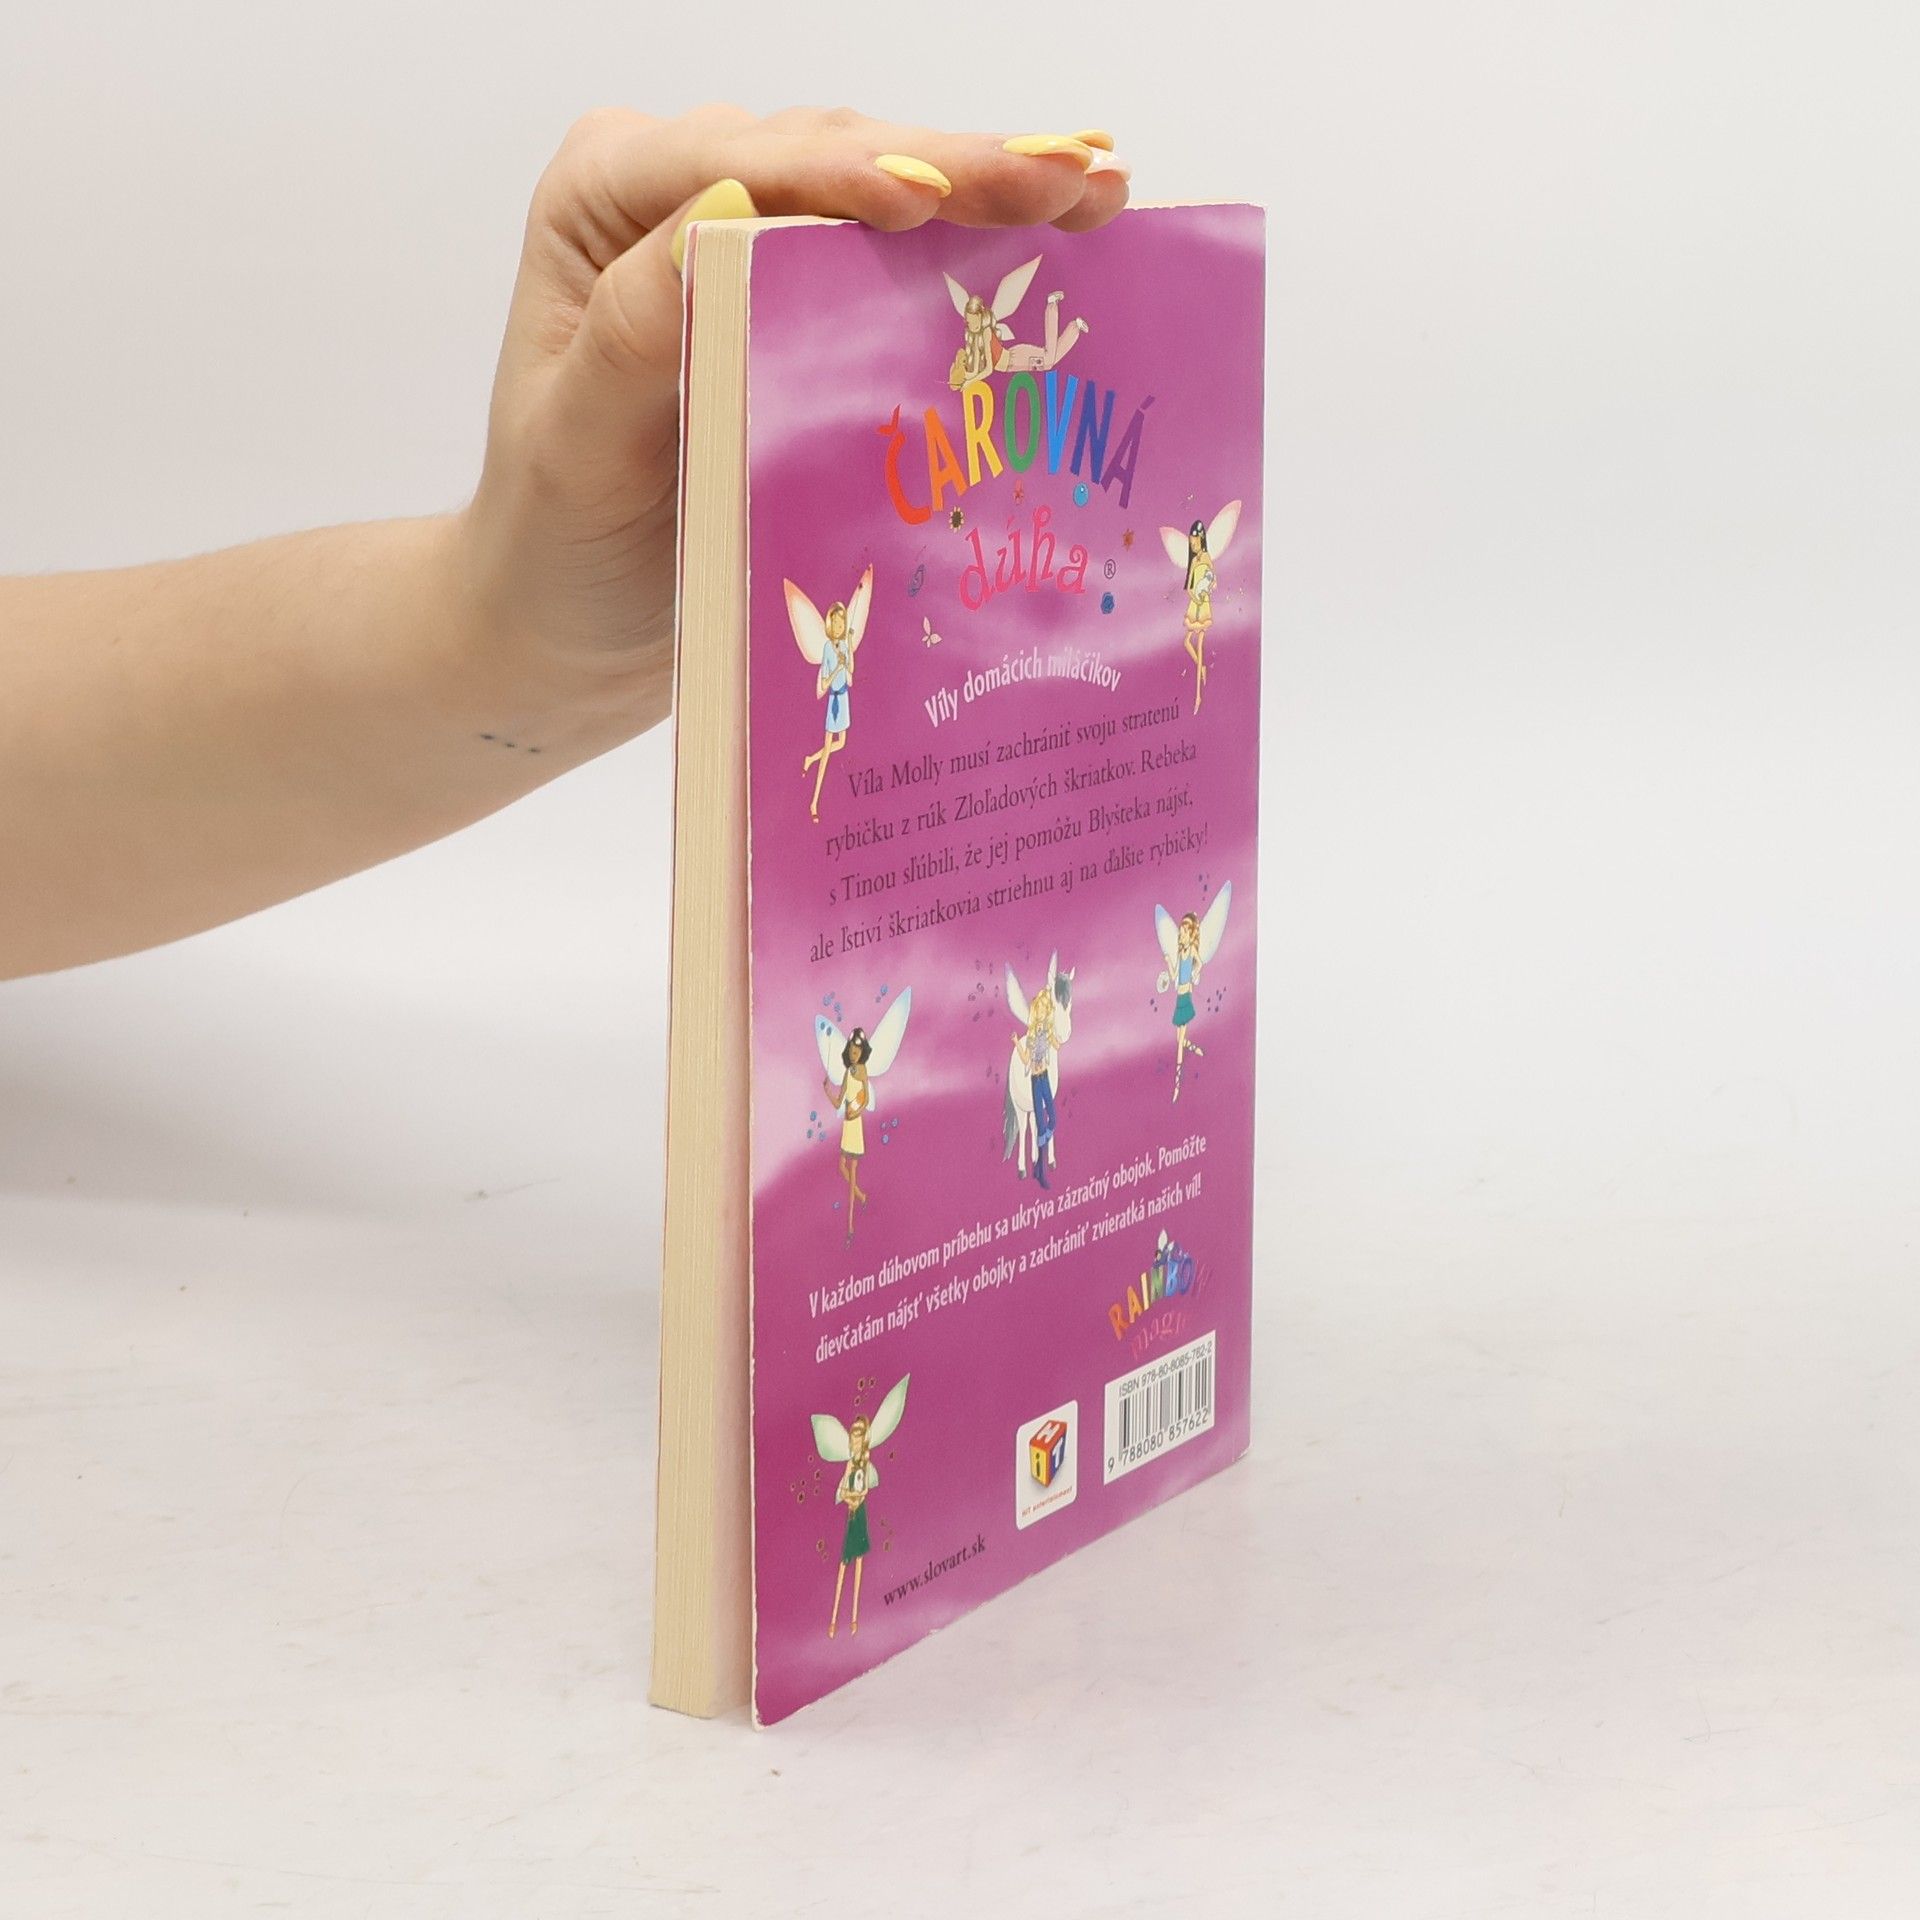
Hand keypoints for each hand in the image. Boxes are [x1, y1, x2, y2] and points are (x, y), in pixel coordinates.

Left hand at [456, 108, 1128, 754]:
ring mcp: (742, 236)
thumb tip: (736, 207)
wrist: (565, 618)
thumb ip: (641, 327)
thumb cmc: (557, 543)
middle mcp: (675, 194)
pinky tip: (1063, 231)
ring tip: (1099, 192)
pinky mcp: (794, 294)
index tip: (950, 194)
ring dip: (990, 190)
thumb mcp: (580, 445)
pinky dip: (978, 242)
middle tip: (1082, 180)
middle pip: (832, 159)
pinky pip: (894, 251)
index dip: (859, 174)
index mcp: (606, 203)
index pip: (746, 165)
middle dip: (961, 167)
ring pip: (879, 189)